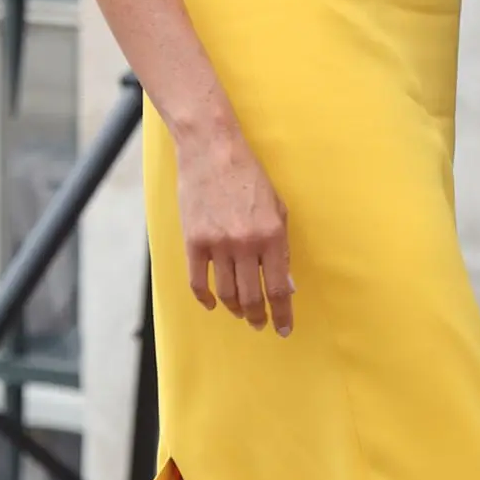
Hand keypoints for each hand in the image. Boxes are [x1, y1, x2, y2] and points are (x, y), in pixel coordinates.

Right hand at [174, 116, 294, 334]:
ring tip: (241, 314)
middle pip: (252, 297)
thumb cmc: (249, 177)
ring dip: (235, 310)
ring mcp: (217, 244)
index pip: (279, 288)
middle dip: (258, 316)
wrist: (212, 150)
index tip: (283, 328)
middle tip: (260, 324)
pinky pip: (198, 281)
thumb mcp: (277, 209)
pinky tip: (213, 304)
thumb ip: (282, 248)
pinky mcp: (194, 241)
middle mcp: (246, 243)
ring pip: (227, 293)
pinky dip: (206, 299)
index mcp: (272, 236)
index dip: (282, 313)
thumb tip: (285, 285)